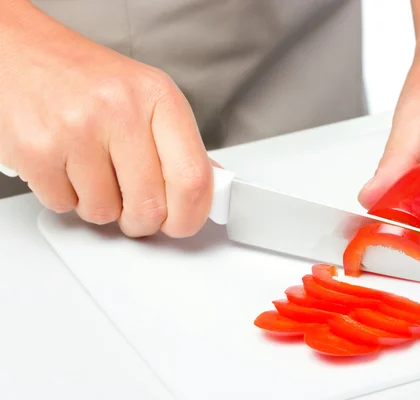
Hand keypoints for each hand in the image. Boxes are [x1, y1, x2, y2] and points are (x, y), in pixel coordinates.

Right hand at [0, 2, 214, 237]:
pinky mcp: (36, 150)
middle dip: (143, 220)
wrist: (22, 54)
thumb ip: (180, 144)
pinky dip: (68, 197)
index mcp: (158, 97)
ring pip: (105, 213)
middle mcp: (119, 110)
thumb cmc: (88, 78)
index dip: (191, 214)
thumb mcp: (147, 96)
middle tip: (136, 207)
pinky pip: (65, 206)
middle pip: (149, 206)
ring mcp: (75, 130)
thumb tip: (211, 185)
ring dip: (102, 205)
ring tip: (93, 170)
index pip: (192, 177)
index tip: (184, 222)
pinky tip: (67, 165)